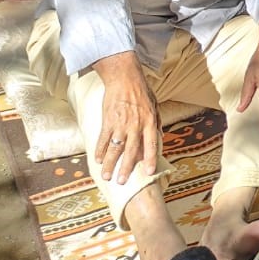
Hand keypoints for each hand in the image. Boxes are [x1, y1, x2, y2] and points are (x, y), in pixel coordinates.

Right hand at [92, 52, 159, 184]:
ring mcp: (121, 123)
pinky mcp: (108, 120)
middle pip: (131, 151)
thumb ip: (157, 122)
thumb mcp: (155, 105)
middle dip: (125, 168)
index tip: (148, 172)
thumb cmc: (141, 90)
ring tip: (106, 176)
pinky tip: (98, 159)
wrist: (124, 77)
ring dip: (110, 164)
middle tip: (121, 182)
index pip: (151, 144)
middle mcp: (135, 125)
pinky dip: (100, 150)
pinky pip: (103, 139)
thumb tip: (160, 137)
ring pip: (115, 148)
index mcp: (149, 121)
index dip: (150, 159)